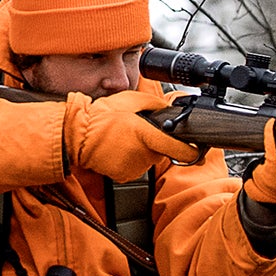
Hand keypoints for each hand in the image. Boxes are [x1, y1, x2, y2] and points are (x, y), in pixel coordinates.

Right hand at [63, 89, 199, 178]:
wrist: (77, 137)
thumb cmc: (100, 118)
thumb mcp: (130, 100)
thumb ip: (153, 103)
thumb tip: (168, 107)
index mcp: (146, 135)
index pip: (178, 149)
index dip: (191, 151)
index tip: (197, 152)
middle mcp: (143, 154)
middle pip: (161, 150)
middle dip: (154, 142)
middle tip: (136, 131)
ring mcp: (134, 167)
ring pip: (148, 158)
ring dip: (141, 150)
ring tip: (123, 139)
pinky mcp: (125, 176)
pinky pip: (136, 166)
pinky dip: (131, 159)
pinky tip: (118, 149)